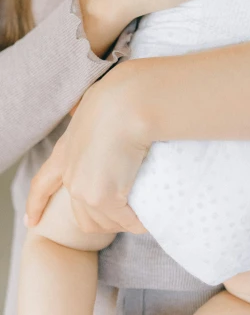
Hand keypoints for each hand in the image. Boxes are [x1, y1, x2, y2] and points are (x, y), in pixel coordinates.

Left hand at [25, 65, 148, 233]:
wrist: (127, 101)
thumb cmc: (120, 95)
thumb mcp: (95, 105)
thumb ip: (90, 115)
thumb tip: (92, 108)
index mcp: (66, 150)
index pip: (44, 184)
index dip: (37, 204)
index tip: (32, 221)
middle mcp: (71, 174)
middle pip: (82, 214)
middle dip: (104, 219)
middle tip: (128, 211)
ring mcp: (85, 189)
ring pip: (105, 222)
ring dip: (124, 221)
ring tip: (145, 211)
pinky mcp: (104, 197)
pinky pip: (127, 220)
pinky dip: (139, 222)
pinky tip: (151, 217)